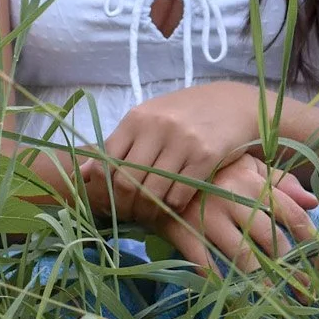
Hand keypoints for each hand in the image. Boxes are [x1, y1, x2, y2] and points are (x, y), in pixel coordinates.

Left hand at [79, 81, 266, 225]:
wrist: (235, 104)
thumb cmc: (186, 113)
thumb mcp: (149, 119)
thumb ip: (119, 144)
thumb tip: (83, 172)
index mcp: (137, 117)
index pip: (107, 161)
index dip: (104, 188)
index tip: (109, 201)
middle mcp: (157, 127)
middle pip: (127, 181)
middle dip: (125, 205)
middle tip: (131, 214)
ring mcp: (183, 142)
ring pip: (152, 192)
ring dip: (149, 211)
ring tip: (151, 213)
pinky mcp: (207, 157)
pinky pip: (180, 195)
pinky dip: (172, 206)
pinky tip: (173, 204)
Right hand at [91, 151, 318, 276]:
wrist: (150, 170)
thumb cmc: (207, 170)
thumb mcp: (243, 167)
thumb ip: (278, 182)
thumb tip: (314, 202)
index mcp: (251, 180)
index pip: (290, 214)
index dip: (312, 241)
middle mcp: (233, 198)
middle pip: (272, 241)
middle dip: (293, 271)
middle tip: (307, 293)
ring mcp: (207, 216)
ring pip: (243, 257)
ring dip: (263, 284)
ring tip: (277, 302)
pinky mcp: (183, 231)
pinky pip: (205, 264)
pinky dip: (219, 283)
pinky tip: (233, 298)